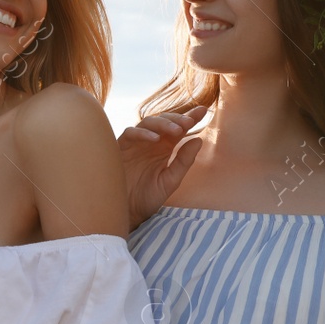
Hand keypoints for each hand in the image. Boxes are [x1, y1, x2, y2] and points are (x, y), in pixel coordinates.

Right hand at [117, 105, 206, 225]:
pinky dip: (142, 133)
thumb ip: (184, 161)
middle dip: (177, 119)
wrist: (127, 213)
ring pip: (148, 122)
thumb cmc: (147, 198)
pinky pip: (130, 133)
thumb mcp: (171, 181)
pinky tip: (155, 139)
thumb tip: (198, 139)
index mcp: (164, 148)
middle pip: (164, 121)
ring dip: (163, 124)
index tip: (204, 110)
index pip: (179, 128)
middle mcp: (150, 142)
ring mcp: (135, 143)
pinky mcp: (120, 148)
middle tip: (189, 122)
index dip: (190, 117)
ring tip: (176, 131)